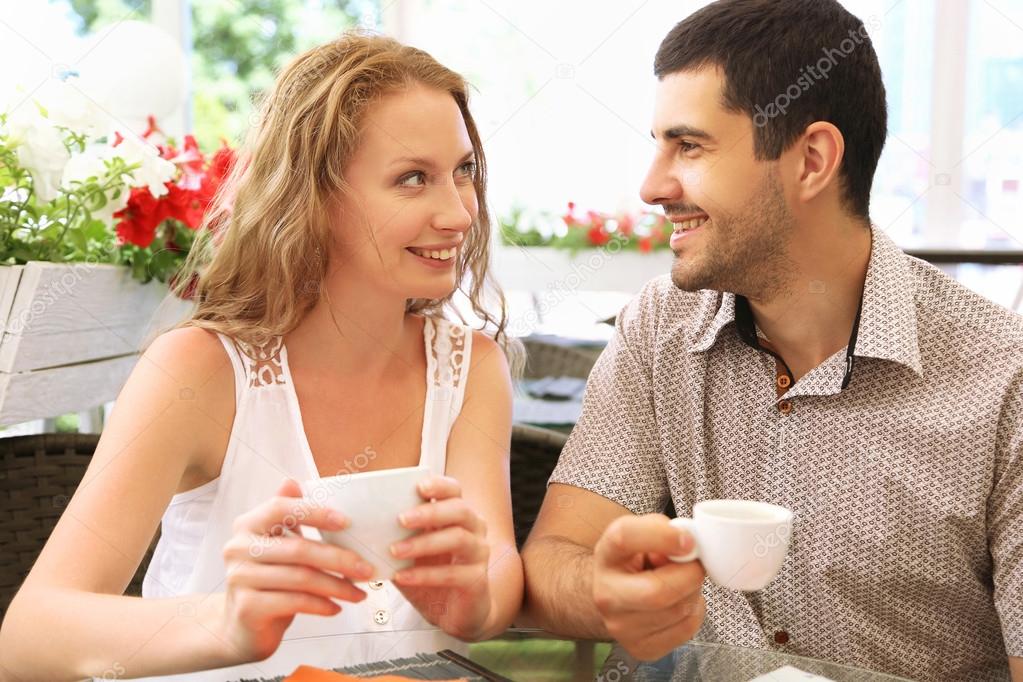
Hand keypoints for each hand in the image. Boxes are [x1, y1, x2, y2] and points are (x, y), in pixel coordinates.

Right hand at [213, 479, 374, 661]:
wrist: (242, 625)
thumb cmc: (268, 579)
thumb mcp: (276, 543)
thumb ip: (285, 514)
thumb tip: (293, 482)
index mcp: (247, 525)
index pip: (280, 508)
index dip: (314, 512)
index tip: (347, 522)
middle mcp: (238, 548)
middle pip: (298, 549)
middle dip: (339, 559)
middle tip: (366, 569)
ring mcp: (240, 578)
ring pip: (301, 578)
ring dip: (337, 586)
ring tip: (359, 593)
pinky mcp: (248, 607)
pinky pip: (295, 602)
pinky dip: (322, 605)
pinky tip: (337, 607)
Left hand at [391, 476, 491, 639]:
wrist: (455, 612)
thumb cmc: (434, 574)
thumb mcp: (415, 550)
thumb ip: (400, 534)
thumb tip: (363, 522)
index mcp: (458, 515)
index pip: (454, 490)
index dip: (439, 485)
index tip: (419, 487)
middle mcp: (474, 529)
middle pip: (459, 510)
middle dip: (429, 512)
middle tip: (401, 519)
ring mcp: (478, 553)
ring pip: (458, 538)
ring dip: (424, 542)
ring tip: (396, 550)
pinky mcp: (476, 579)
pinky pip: (452, 573)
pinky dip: (424, 574)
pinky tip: (403, 576)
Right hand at [592, 514, 705, 660]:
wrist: (614, 594)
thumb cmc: (633, 561)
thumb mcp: (642, 534)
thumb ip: (663, 529)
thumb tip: (689, 544)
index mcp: (606, 555)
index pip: (625, 538)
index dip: (662, 536)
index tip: (688, 540)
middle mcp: (606, 594)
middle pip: (657, 592)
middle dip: (689, 575)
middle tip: (695, 565)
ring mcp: (621, 626)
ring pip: (678, 611)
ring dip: (693, 592)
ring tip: (683, 582)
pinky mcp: (640, 648)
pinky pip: (686, 630)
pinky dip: (694, 612)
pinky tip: (681, 602)